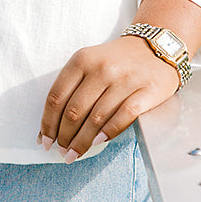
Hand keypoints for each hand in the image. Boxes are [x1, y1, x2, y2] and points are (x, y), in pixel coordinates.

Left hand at [40, 36, 179, 160]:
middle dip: (64, 137)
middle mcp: (102, 68)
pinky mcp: (147, 91)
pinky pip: (123, 117)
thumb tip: (51, 128)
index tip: (44, 140)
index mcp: (82, 59)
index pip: (56, 97)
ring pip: (96, 118)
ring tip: (75, 154)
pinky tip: (98, 143)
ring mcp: (125, 80)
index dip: (47, 123)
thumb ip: (71, 89)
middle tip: (62, 151)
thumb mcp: (89, 63)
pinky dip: (108, 133)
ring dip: (82, 142)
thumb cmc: (116, 62)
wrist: (156, 48)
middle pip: (74, 111)